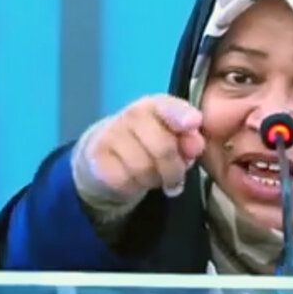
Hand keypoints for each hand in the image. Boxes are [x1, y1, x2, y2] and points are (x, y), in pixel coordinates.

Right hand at [76, 94, 205, 205]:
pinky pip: (124, 179)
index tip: (194, 123)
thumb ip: (189, 141)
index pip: (169, 106)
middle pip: (162, 146)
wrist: (103, 157)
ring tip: (154, 179)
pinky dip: (135, 186)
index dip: (182, 115)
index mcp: (156, 106)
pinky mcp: (96, 157)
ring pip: (143, 167)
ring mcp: (111, 134)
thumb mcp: (173, 142)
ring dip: (154, 180)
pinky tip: (135, 182)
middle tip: (176, 179)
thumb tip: (196, 145)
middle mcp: (132, 114)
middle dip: (174, 169)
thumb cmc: (148, 146)